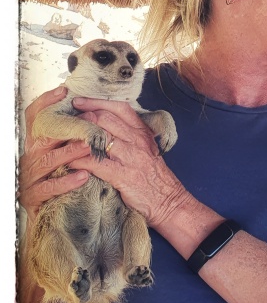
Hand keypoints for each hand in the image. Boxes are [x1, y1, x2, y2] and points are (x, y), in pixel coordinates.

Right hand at [20, 86, 90, 219]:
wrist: (49, 220)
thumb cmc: (58, 181)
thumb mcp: (62, 155)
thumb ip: (69, 136)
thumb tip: (85, 109)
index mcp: (37, 145)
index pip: (34, 117)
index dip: (45, 102)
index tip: (63, 91)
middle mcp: (31, 157)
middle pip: (44, 136)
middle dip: (67, 128)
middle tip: (89, 121)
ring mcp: (30, 177)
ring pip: (49, 161)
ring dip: (70, 152)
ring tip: (88, 147)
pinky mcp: (34, 196)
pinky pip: (49, 188)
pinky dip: (66, 181)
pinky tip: (83, 176)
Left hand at [68, 98, 184, 226]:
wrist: (169, 202)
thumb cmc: (154, 177)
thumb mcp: (146, 150)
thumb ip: (129, 136)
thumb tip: (103, 126)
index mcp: (142, 132)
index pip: (119, 108)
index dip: (96, 102)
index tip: (78, 101)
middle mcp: (137, 141)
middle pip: (105, 118)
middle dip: (82, 118)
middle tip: (65, 122)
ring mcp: (131, 158)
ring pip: (99, 137)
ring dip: (77, 137)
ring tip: (62, 139)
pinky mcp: (124, 176)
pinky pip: (96, 163)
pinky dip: (79, 161)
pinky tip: (69, 162)